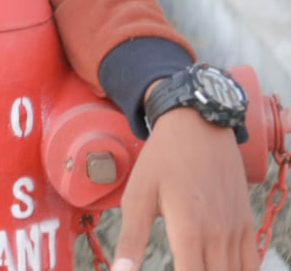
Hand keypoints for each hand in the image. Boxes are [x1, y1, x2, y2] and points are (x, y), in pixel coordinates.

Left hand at [112, 107, 256, 270]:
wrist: (198, 126)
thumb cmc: (161, 160)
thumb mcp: (137, 197)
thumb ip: (131, 240)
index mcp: (190, 231)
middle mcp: (219, 235)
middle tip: (181, 267)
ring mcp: (237, 229)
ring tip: (196, 268)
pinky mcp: (246, 222)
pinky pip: (251, 263)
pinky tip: (220, 268)